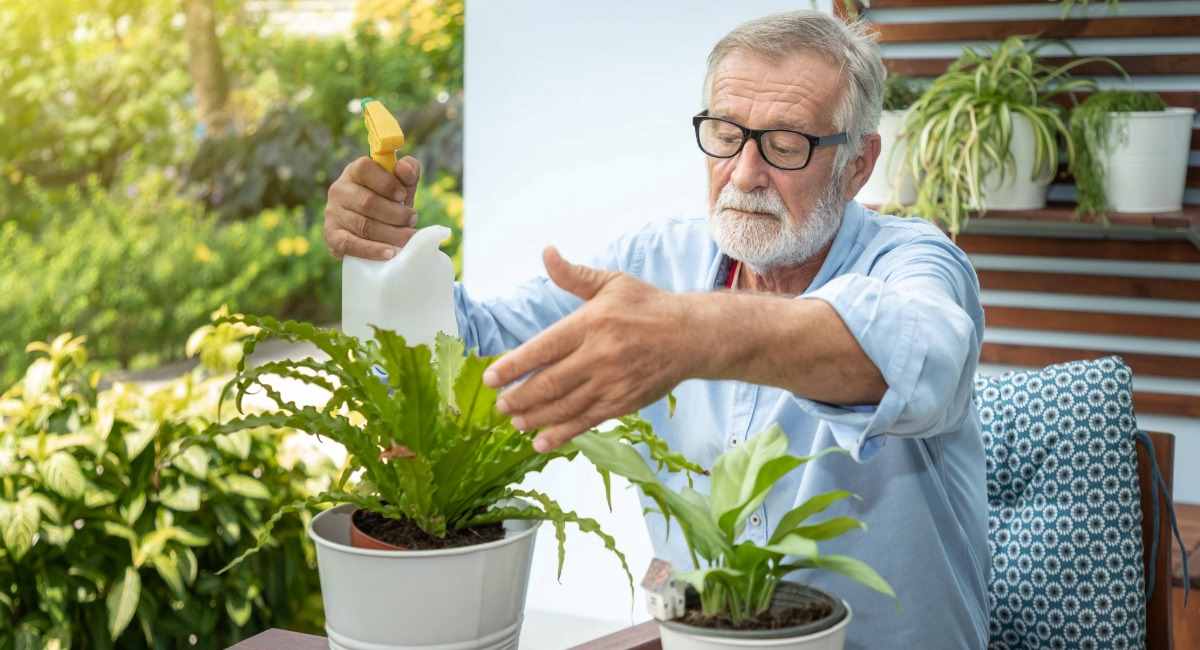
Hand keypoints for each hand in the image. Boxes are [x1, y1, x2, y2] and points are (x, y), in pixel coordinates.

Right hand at [324, 155, 421, 259]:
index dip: (387, 183)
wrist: (372, 230)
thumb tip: (403, 167)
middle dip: (396, 214)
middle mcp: (339, 190)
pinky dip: (372, 250)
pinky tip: (390, 253)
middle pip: (367, 202)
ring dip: (391, 233)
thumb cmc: (389, 201)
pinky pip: (351, 245)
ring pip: (363, 225)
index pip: (365, 169)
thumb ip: (408, 171)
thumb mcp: (401, 184)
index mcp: (354, 171)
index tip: (403, 196)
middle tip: (412, 219)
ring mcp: (332, 213)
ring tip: (408, 237)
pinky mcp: (332, 236)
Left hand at [483, 247, 693, 451]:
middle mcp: (598, 356)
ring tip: (514, 421)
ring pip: (564, 406)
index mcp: (590, 324)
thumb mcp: (612, 283)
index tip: (490, 378)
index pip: (543, 348)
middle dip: (518, 397)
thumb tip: (546, 252)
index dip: (514, 366)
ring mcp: (610, 383)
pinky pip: (586, 421)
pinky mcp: (622, 403)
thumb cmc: (647, 306)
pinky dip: (561, 433)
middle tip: (498, 405)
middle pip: (548, 383)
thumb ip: (574, 275)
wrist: (691, 336)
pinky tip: (541, 442)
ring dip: (535, 417)